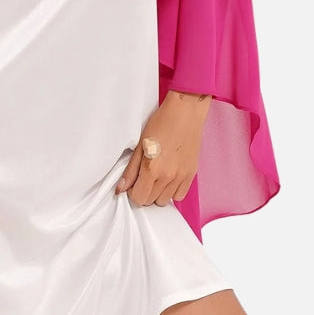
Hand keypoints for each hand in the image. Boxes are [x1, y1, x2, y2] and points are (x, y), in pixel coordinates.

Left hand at [115, 91, 209, 206]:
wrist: (185, 113)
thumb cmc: (161, 123)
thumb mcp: (140, 144)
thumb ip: (131, 170)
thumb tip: (121, 188)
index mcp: (152, 169)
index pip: (139, 198)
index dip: (133, 192)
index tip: (134, 183)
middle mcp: (168, 176)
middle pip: (151, 201)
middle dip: (144, 192)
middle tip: (144, 176)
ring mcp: (181, 177)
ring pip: (165, 200)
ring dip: (158, 193)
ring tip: (156, 175)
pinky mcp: (191, 174)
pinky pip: (180, 195)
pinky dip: (172, 191)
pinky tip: (168, 177)